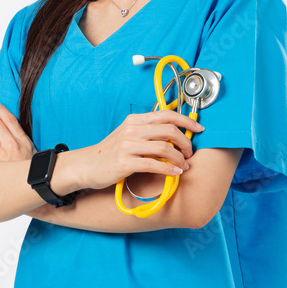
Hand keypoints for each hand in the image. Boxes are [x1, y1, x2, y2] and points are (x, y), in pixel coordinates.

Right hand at [78, 109, 202, 190]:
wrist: (87, 166)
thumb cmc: (111, 152)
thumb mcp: (128, 135)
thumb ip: (147, 131)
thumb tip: (174, 132)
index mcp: (134, 120)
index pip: (166, 114)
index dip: (186, 121)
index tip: (199, 129)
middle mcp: (131, 130)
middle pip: (169, 130)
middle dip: (186, 142)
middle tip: (190, 153)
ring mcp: (127, 146)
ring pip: (164, 148)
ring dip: (180, 158)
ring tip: (184, 165)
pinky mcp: (124, 162)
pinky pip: (154, 165)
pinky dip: (169, 169)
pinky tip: (175, 173)